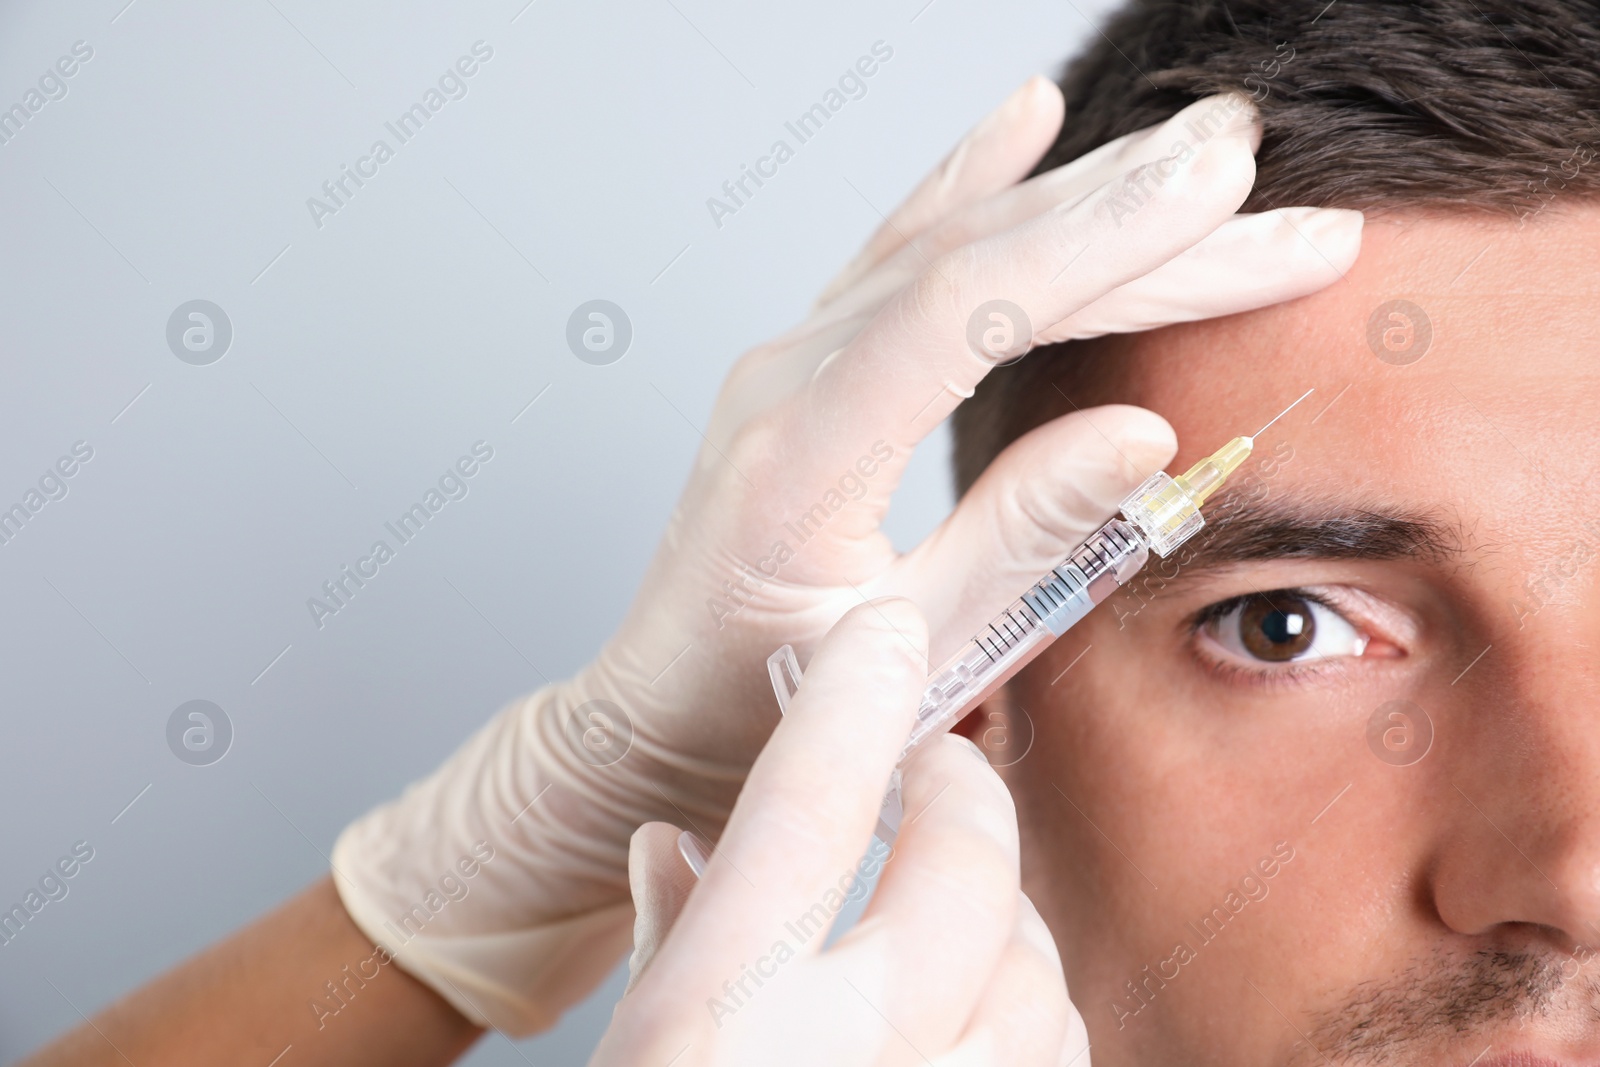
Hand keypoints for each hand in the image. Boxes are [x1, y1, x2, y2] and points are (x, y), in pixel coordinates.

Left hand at [331, 77, 1362, 1032]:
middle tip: (1256, 165)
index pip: (962, 310)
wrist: (657, 717)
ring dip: (1079, 198)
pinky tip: (1024, 124)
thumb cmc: (763, 716)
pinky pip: (898, 258)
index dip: (1097, 244)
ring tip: (1199, 149)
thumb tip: (1142, 431)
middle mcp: (785, 383)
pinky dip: (969, 186)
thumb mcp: (906, 660)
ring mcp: (789, 364)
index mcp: (802, 460)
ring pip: (947, 248)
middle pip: (976, 263)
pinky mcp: (807, 368)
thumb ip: (1019, 545)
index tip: (1219, 195)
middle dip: (1129, 216)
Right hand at [599, 600, 1089, 1066]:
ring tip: (961, 899)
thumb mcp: (634, 1055)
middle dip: (960, 787)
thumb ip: (665, 946)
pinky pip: (1060, 1045)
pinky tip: (987, 1001)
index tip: (880, 634)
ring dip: (1002, 907)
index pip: (806, 811)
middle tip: (936, 765)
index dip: (852, 698)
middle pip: (960, 862)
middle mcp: (846, 1056)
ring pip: (1032, 958)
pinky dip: (1030, 1004)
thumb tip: (673, 848)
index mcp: (720, 1025)